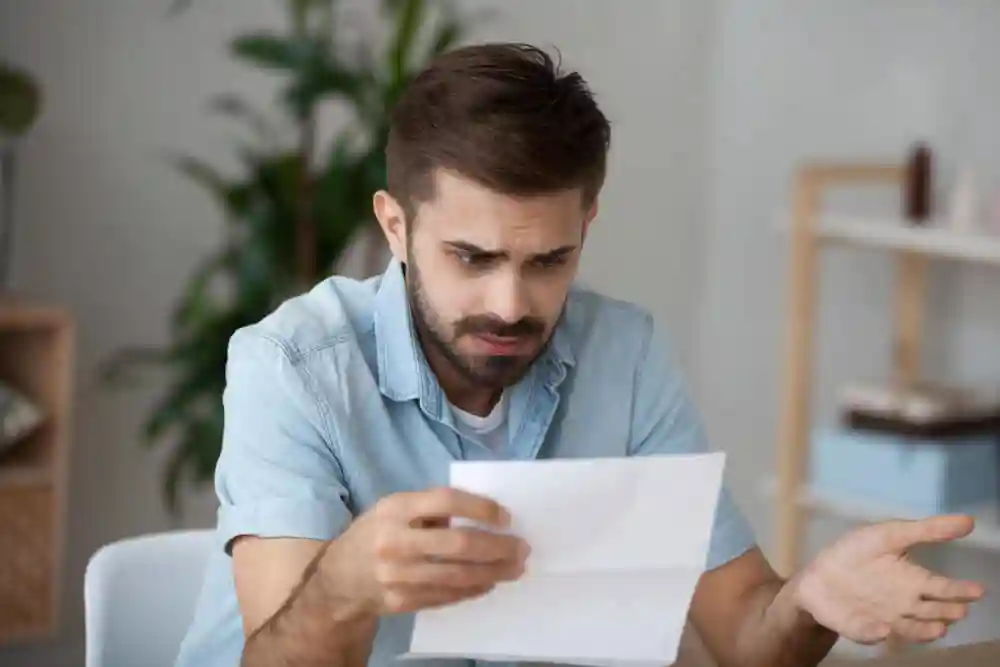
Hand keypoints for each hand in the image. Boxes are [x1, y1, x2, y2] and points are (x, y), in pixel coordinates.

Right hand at [321, 487, 528, 614]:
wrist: (338, 579)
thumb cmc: (375, 534)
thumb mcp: (393, 509)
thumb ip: (430, 509)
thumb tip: (482, 515)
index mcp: (395, 509)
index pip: (445, 501)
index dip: (480, 507)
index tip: (505, 516)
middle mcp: (394, 541)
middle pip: (457, 544)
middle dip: (497, 546)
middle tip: (521, 547)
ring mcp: (397, 576)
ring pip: (457, 575)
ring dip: (493, 571)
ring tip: (515, 567)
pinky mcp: (402, 601)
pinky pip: (447, 595)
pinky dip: (473, 589)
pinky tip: (490, 581)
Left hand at [793, 515, 984, 644]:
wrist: (818, 575)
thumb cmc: (856, 554)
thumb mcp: (889, 535)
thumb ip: (927, 530)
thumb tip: (969, 521)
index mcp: (914, 581)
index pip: (943, 588)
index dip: (960, 590)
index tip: (977, 589)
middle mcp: (906, 604)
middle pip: (933, 611)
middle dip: (947, 612)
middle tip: (959, 609)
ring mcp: (884, 619)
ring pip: (910, 628)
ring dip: (923, 630)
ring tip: (938, 628)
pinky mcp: (859, 628)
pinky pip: (869, 633)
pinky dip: (876, 633)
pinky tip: (884, 629)